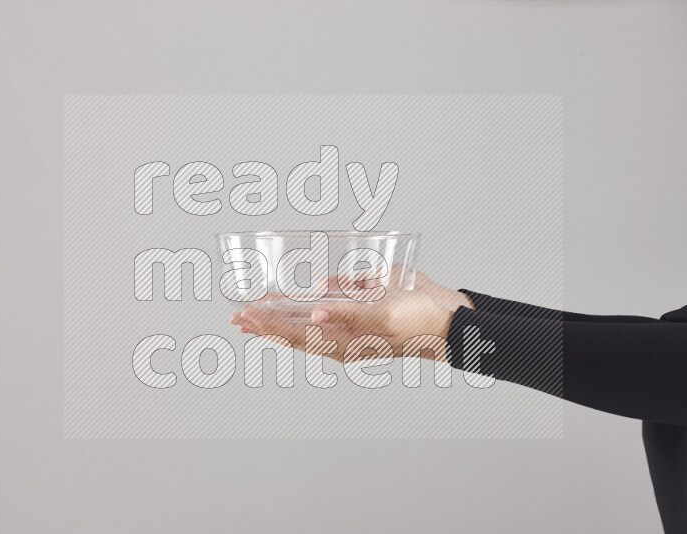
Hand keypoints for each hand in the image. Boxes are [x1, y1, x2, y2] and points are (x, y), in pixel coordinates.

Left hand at [229, 271, 473, 361]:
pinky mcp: (362, 308)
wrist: (449, 317)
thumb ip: (350, 314)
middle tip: (237, 315)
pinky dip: (309, 304)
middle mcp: (343, 335)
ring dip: (281, 316)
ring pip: (307, 322)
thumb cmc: (420, 322)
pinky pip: (329, 307)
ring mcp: (351, 323)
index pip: (297, 333)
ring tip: (254, 311)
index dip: (269, 324)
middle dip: (266, 322)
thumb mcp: (385, 317)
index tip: (245, 315)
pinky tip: (296, 298)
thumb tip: (317, 312)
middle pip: (295, 330)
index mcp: (345, 341)